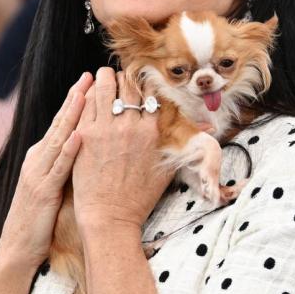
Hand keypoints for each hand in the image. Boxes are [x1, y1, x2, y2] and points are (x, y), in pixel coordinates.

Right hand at [0, 73, 91, 270]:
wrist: (18, 245)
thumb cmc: (40, 217)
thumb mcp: (53, 183)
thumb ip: (65, 162)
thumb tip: (86, 144)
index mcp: (40, 156)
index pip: (61, 123)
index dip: (74, 100)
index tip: (90, 80)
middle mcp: (37, 158)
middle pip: (59, 123)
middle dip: (75, 98)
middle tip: (90, 74)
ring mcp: (38, 173)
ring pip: (58, 138)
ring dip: (72, 115)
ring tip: (85, 93)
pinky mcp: (43, 190)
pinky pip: (59, 167)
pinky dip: (69, 150)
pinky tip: (80, 135)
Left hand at [72, 67, 173, 236]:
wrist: (110, 216)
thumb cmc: (138, 197)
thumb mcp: (169, 169)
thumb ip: (186, 145)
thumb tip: (209, 129)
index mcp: (152, 131)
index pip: (150, 92)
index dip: (144, 84)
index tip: (140, 82)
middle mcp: (130, 125)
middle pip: (128, 85)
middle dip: (124, 78)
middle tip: (121, 78)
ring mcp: (106, 128)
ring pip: (105, 87)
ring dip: (105, 78)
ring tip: (103, 77)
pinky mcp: (85, 133)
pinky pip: (86, 102)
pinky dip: (89, 93)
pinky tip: (89, 92)